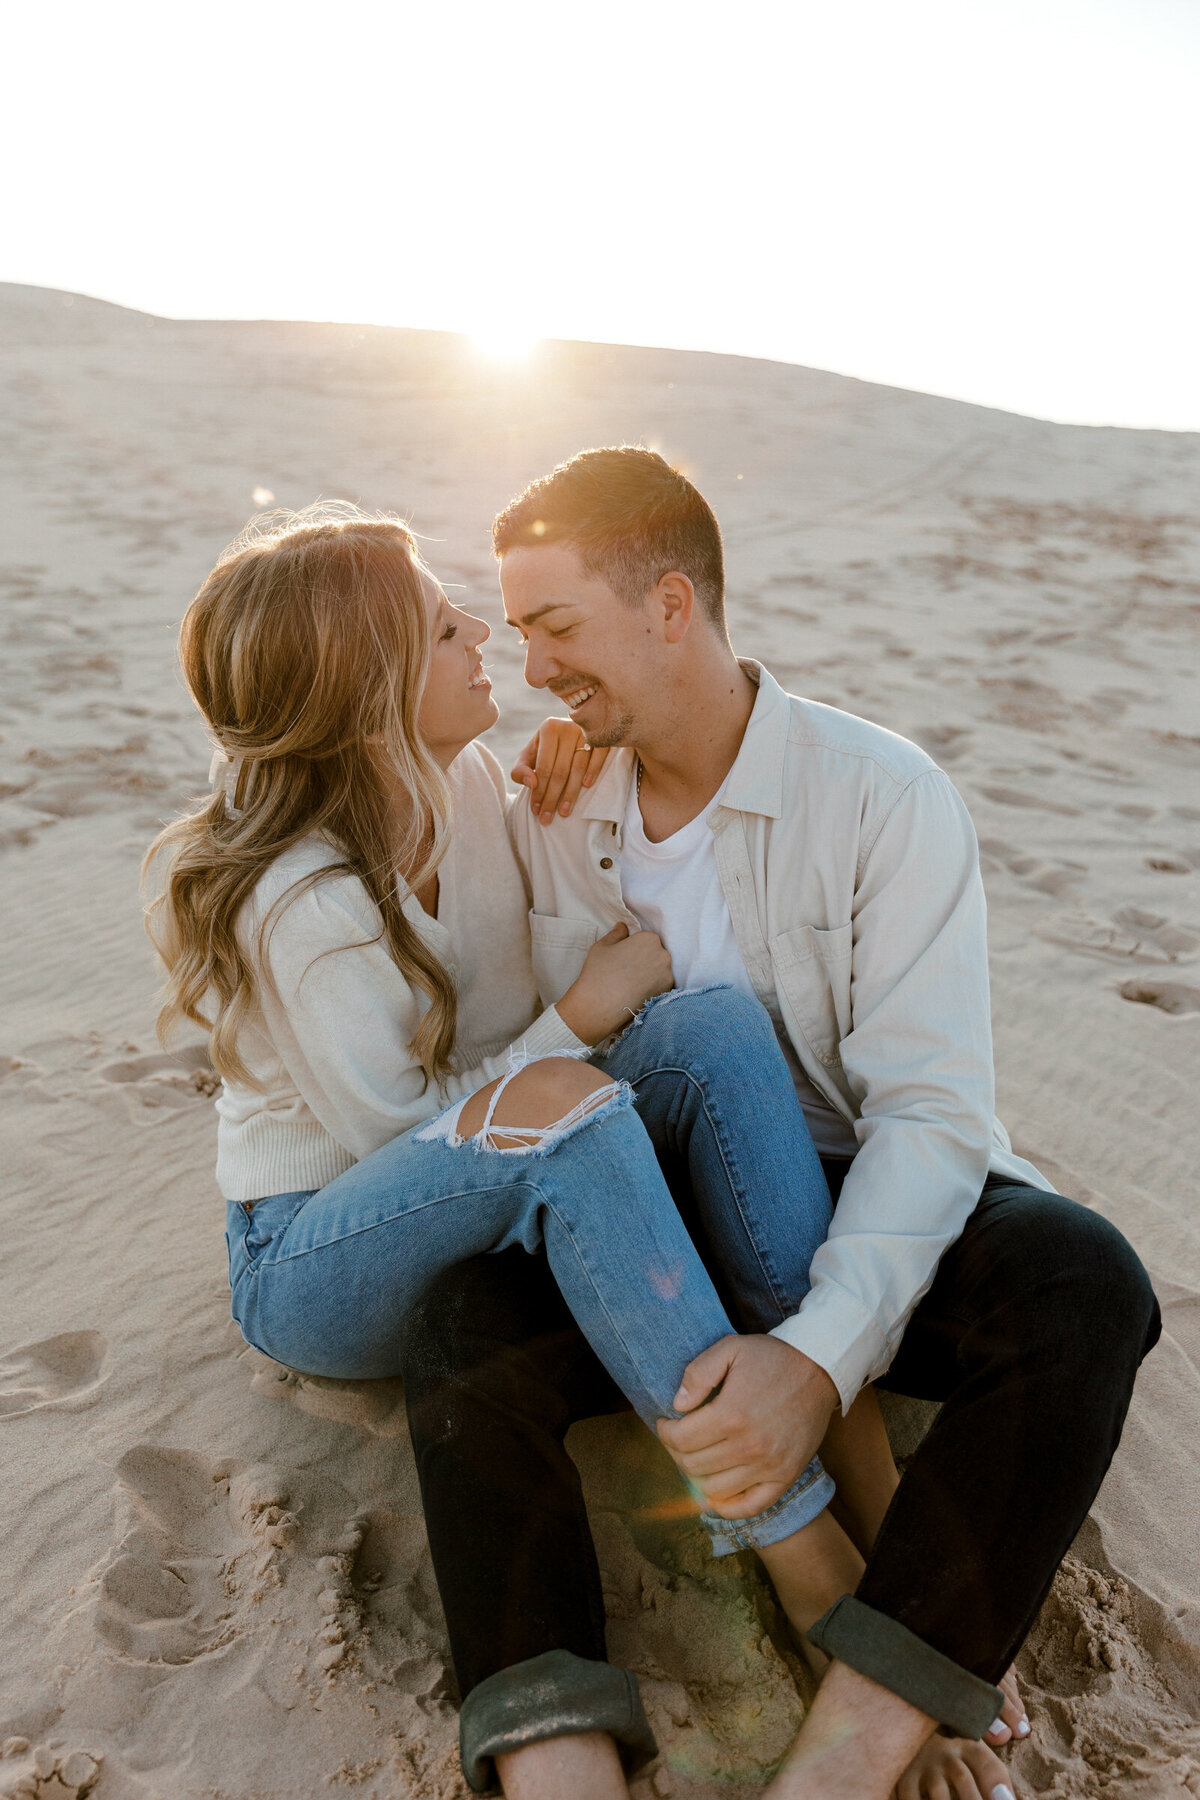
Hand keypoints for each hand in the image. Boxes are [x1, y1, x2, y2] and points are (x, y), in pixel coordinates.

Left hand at [511, 718, 609, 823]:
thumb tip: (530, 783)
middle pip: (560, 770)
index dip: (538, 791)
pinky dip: (593, 771)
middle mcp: (567, 727)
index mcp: (548, 728)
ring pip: (578, 767)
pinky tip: (586, 786)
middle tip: (547, 819)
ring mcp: (586, 732)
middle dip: (552, 798)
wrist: (575, 730)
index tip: (536, 811)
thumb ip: (520, 769)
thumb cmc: (549, 748)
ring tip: (564, 812)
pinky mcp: (603, 737)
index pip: (543, 767)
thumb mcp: (531, 754)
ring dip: (571, 793)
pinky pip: (598, 756)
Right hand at [555, 923, 673, 1044]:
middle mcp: (663, 955)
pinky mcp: (666, 992)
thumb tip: (623, 926)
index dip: (634, 948)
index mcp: (649, 939)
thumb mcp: (602, 946)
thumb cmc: (598, 972)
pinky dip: (651, 986)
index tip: (623, 957)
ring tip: (630, 983)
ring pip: (659, 969)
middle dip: (644, 959)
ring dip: (649, 973)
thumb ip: (617, 933)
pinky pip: (660, 984)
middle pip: (656, 953)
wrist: (598, 1006)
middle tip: (626, 971)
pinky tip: (636, 991)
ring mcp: (667, 975)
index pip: (646, 939)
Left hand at [656, 1335, 837, 1516]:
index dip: (665, 1432)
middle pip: (693, 1465)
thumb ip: (698, 1373)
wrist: (820, 1369)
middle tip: (679, 1438)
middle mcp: (749, 1446)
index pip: (680, 1439)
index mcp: (731, 1414)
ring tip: (697, 1456)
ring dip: (696, 1475)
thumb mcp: (730, 1348)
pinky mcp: (786, 1476)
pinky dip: (727, 1508)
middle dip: (677, 1451)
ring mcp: (769, 1465)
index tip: (666, 1423)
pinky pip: (750, 1506)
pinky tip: (714, 1496)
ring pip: (714, 1488)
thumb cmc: (772, 1357)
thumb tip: (677, 1406)